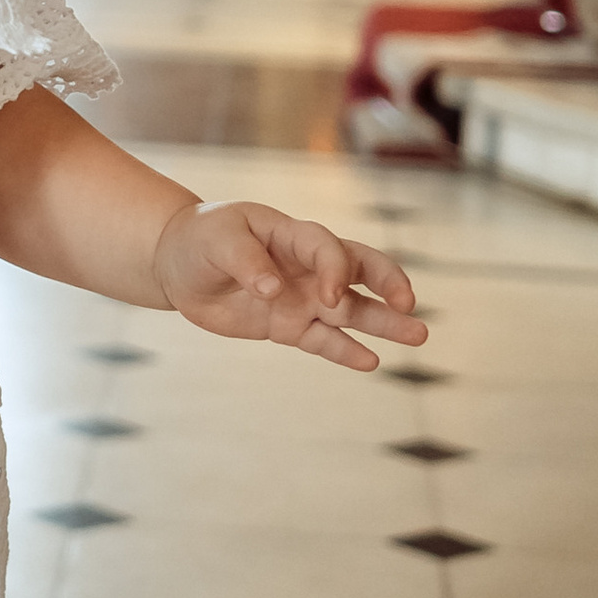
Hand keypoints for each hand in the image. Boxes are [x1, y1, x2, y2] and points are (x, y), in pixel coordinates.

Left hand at [152, 201, 425, 373]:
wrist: (179, 265)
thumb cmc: (203, 240)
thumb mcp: (218, 241)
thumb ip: (246, 262)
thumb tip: (273, 290)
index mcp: (294, 236)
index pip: (329, 248)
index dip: (336, 270)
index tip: (331, 296)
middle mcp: (308, 267)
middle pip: (360, 270)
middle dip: (388, 285)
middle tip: (409, 304)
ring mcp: (302, 297)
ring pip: (351, 311)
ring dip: (384, 323)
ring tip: (418, 336)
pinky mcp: (289, 325)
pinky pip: (323, 340)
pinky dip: (346, 352)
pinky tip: (372, 362)